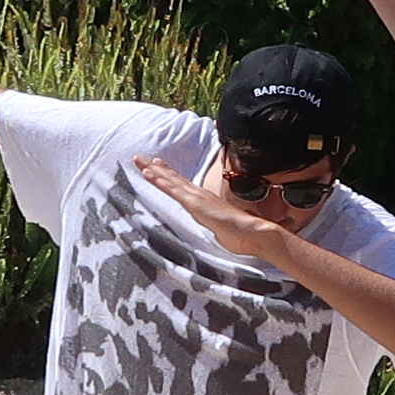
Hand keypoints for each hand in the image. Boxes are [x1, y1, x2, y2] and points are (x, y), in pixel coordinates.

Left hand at [130, 151, 316, 272]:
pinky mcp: (197, 204)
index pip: (183, 187)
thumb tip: (216, 229)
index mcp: (205, 202)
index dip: (170, 176)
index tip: (158, 167)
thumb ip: (215, 226)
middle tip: (141, 158)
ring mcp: (198, 198)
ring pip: (171, 181)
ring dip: (155, 171)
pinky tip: (151, 175)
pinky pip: (175, 191)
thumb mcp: (222, 230)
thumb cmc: (241, 236)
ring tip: (139, 161)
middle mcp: (200, 196)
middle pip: (174, 179)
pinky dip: (162, 182)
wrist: (255, 233)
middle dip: (157, 169)